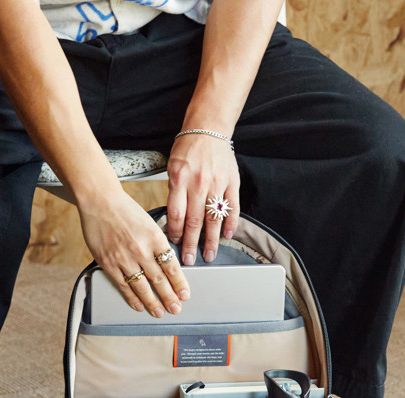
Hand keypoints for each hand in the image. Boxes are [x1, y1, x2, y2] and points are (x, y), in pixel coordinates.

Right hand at [79, 188, 189, 316]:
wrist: (100, 201)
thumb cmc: (125, 210)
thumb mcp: (150, 223)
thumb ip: (158, 244)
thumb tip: (168, 264)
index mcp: (155, 238)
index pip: (172, 267)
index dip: (180, 283)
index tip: (185, 295)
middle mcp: (141, 250)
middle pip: (159, 280)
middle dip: (170, 297)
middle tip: (176, 309)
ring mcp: (124, 258)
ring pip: (142, 286)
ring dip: (152, 302)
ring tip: (159, 312)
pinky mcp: (108, 263)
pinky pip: (123, 285)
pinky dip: (131, 297)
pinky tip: (138, 305)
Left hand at [166, 133, 239, 264]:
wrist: (208, 129)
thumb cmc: (187, 150)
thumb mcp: (172, 168)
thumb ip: (174, 193)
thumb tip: (175, 221)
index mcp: (180, 180)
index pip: (176, 214)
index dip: (175, 233)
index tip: (175, 245)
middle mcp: (198, 184)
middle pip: (194, 221)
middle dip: (191, 244)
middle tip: (190, 260)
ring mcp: (217, 184)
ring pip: (213, 219)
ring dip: (211, 240)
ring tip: (209, 255)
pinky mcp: (232, 183)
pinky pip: (232, 208)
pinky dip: (230, 224)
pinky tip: (227, 236)